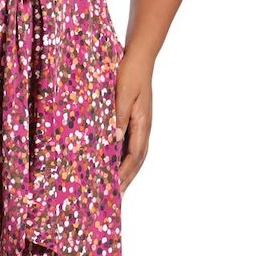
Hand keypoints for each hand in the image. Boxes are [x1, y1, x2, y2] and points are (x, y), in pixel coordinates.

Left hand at [112, 45, 153, 193]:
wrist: (139, 57)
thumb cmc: (130, 73)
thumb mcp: (122, 93)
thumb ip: (118, 116)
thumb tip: (115, 140)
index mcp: (142, 124)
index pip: (134, 156)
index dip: (124, 174)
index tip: (115, 188)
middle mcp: (143, 128)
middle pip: (136, 160)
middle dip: (126, 179)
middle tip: (114, 197)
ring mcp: (140, 124)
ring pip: (133, 154)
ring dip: (125, 171)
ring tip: (114, 186)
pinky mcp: (134, 120)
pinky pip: (129, 144)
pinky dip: (121, 157)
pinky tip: (111, 162)